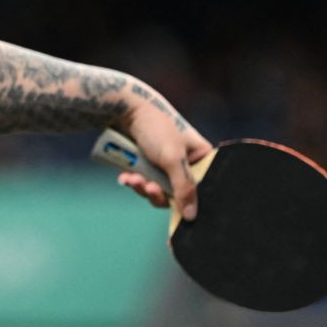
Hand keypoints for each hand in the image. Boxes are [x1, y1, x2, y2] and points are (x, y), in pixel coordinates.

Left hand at [115, 83, 212, 220]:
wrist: (123, 109)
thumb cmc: (155, 128)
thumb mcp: (172, 159)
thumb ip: (184, 188)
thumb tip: (192, 217)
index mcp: (200, 156)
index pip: (203, 187)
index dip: (190, 200)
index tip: (176, 206)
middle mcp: (184, 161)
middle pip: (176, 193)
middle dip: (158, 193)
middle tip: (148, 188)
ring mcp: (163, 164)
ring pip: (156, 190)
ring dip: (143, 188)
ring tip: (133, 179)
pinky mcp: (145, 164)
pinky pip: (142, 182)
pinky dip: (134, 182)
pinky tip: (125, 177)